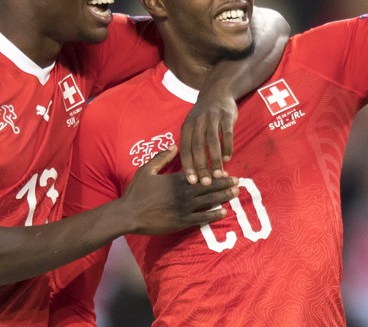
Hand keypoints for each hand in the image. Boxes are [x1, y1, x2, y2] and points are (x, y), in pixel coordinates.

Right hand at [120, 145, 238, 233]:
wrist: (129, 214)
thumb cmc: (137, 191)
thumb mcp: (147, 169)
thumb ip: (162, 157)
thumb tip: (175, 146)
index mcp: (177, 179)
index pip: (200, 174)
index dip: (215, 173)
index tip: (226, 171)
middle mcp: (184, 193)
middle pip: (208, 187)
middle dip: (224, 184)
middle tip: (238, 182)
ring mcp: (184, 208)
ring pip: (208, 202)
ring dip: (223, 197)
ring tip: (235, 194)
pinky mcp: (181, 221)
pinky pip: (201, 218)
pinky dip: (213, 215)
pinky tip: (223, 212)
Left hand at [180, 82, 237, 185]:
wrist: (217, 91)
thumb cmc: (204, 116)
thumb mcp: (192, 125)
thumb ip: (191, 144)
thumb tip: (191, 170)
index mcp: (187, 126)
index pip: (185, 149)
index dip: (188, 166)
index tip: (192, 181)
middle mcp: (198, 121)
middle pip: (197, 147)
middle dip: (202, 166)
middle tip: (206, 182)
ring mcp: (212, 117)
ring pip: (212, 141)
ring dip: (215, 159)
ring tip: (219, 174)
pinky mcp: (226, 116)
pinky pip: (227, 133)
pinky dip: (227, 147)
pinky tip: (228, 158)